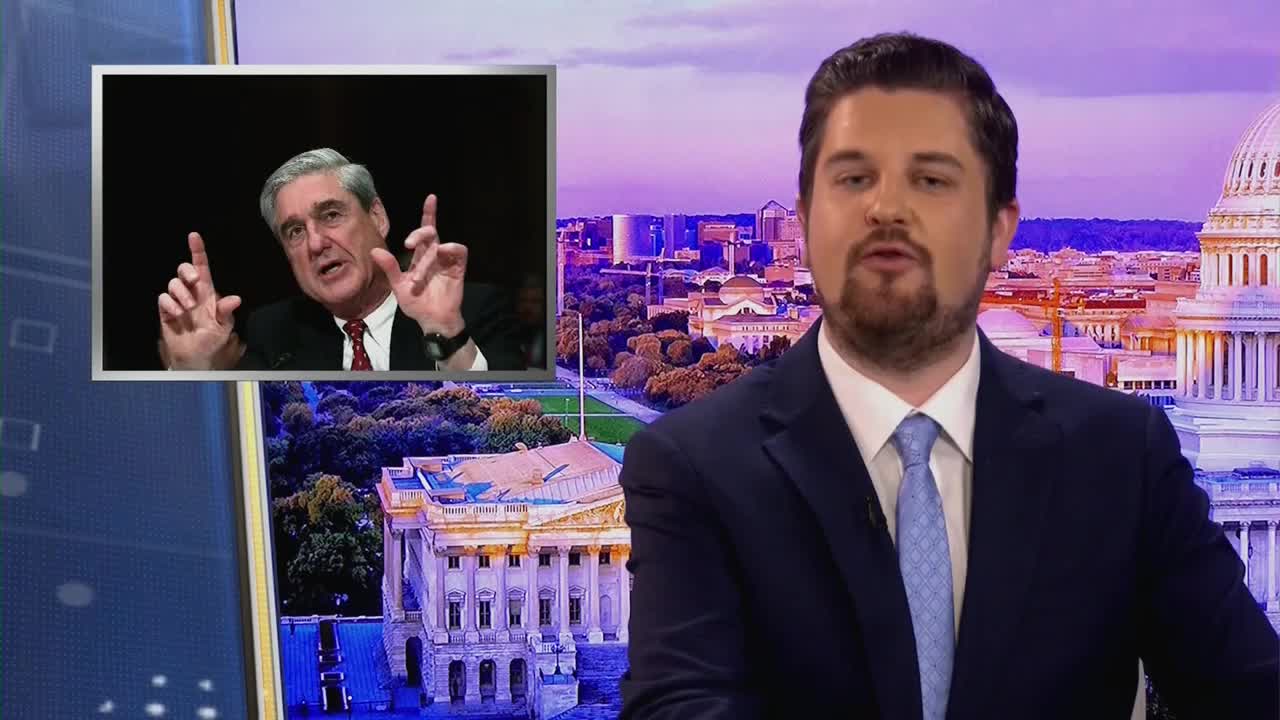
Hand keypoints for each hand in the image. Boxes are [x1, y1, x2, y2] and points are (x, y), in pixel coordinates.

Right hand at [157, 232, 241, 369]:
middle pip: (184, 270)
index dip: (197, 251)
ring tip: (189, 308)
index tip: (194, 236)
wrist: (197, 357)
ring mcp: (178, 301)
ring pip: (173, 283)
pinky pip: (163, 299)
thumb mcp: (224, 327)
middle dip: (187, 270)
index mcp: (207, 292)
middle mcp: (191, 293)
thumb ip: (226, 312)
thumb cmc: (212, 340)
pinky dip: (170, 304)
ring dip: (181, 293)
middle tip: (194, 280)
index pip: (202, 267)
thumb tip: (236, 299)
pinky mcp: (166, 311)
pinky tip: (178, 314)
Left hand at [370, 194, 466, 335]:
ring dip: (429, 257)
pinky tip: (442, 253)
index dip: (429, 213)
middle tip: (408, 243)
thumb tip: (375, 250)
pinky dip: (451, 249)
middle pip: (431, 232)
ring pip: (441, 244)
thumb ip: (389, 267)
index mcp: (421, 256)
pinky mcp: (458, 269)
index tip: (431, 198)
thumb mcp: (398, 286)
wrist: (431, 320)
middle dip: (420, 232)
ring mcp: (447, 261)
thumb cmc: (416, 304)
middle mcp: (435, 255)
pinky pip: (459, 251)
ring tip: (419, 276)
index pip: (425, 230)